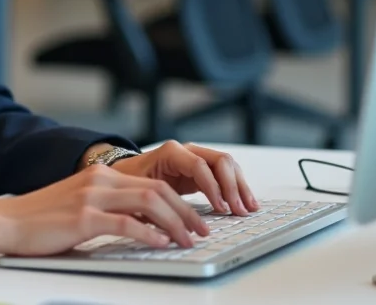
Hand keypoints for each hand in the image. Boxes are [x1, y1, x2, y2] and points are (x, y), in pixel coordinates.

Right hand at [0, 163, 211, 255]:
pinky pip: (127, 223)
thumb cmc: (41, 220)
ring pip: (149, 203)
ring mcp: (92, 197)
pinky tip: (161, 244)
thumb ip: (111, 209)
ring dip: (176, 223)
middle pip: (158, 190)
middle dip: (186, 212)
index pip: (153, 183)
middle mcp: (100, 181)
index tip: (195, 221)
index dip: (180, 202)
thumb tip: (146, 226)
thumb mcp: (81, 206)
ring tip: (188, 241)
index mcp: (101, 176)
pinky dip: (150, 234)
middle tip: (202, 232)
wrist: (7, 221)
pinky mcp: (83, 217)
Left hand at [109, 141, 258, 216]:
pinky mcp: (203, 169)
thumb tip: (172, 225)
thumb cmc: (131, 181)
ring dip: (240, 186)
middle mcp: (187, 150)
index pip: (200, 166)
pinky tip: (244, 203)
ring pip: (228, 165)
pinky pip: (225, 174)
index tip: (221, 208)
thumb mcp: (138, 191)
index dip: (213, 187)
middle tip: (239, 210)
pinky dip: (237, 187)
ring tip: (249, 208)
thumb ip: (155, 204)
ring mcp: (197, 157)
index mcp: (171, 152)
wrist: (127, 172)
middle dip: (232, 186)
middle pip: (220, 160)